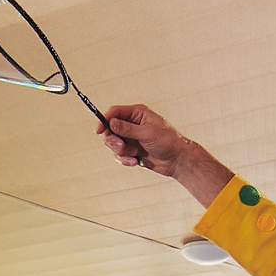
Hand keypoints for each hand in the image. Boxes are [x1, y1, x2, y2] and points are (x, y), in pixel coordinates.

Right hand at [98, 104, 235, 204]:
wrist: (177, 160)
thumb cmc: (167, 142)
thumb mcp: (147, 133)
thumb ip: (127, 128)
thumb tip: (110, 122)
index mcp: (137, 114)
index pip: (115, 112)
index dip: (104, 120)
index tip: (98, 131)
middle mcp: (132, 124)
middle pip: (110, 129)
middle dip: (113, 140)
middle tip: (121, 146)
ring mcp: (131, 138)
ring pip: (113, 144)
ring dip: (121, 151)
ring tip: (134, 154)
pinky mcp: (131, 151)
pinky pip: (119, 155)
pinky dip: (125, 160)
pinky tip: (136, 162)